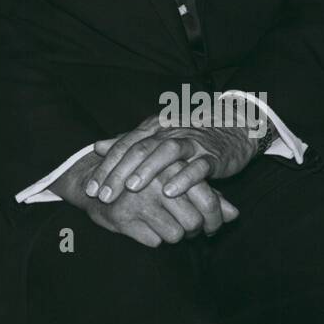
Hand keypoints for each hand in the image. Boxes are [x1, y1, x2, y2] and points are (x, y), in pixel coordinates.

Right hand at [50, 148, 237, 247]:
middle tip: (190, 228)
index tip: (213, 227)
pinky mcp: (122, 218)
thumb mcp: (176, 180)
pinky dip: (154, 238)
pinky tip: (146, 226)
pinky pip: (154, 242)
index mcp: (172, 166)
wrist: (92, 181)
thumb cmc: (143, 180)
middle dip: (195, 230)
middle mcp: (157, 181)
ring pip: (176, 235)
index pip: (208, 199)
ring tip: (166, 224)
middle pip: (195, 221)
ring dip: (175, 235)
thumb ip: (207, 195)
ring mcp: (138, 200)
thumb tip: (234, 215)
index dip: (216, 218)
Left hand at [89, 109, 258, 207]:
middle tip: (104, 195)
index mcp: (153, 127)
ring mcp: (191, 142)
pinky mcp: (212, 155)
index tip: (90, 189)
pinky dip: (183, 178)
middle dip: (119, 173)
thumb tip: (97, 146)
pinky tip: (169, 192)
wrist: (233, 128)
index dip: (106, 166)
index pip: (124, 145)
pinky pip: (197, 166)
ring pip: (166, 152)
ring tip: (131, 188)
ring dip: (147, 170)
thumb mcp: (156, 137)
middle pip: (140, 149)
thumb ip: (128, 142)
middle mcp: (169, 131)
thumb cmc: (189, 137)